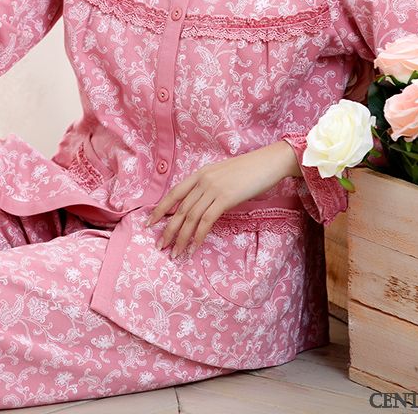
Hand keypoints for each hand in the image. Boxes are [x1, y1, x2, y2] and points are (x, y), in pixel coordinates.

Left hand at [144, 142, 294, 258]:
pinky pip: (206, 221)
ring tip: (175, 254)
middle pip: (180, 209)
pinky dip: (198, 236)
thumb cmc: (249, 170)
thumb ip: (209, 187)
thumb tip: (200, 205)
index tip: (149, 223)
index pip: (174, 193)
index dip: (160, 209)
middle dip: (168, 230)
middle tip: (160, 246)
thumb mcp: (223, 175)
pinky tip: (194, 248)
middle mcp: (203, 180)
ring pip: (190, 217)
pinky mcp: (225, 198)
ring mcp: (213, 188)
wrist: (268, 162)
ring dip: (181, 238)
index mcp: (200, 173)